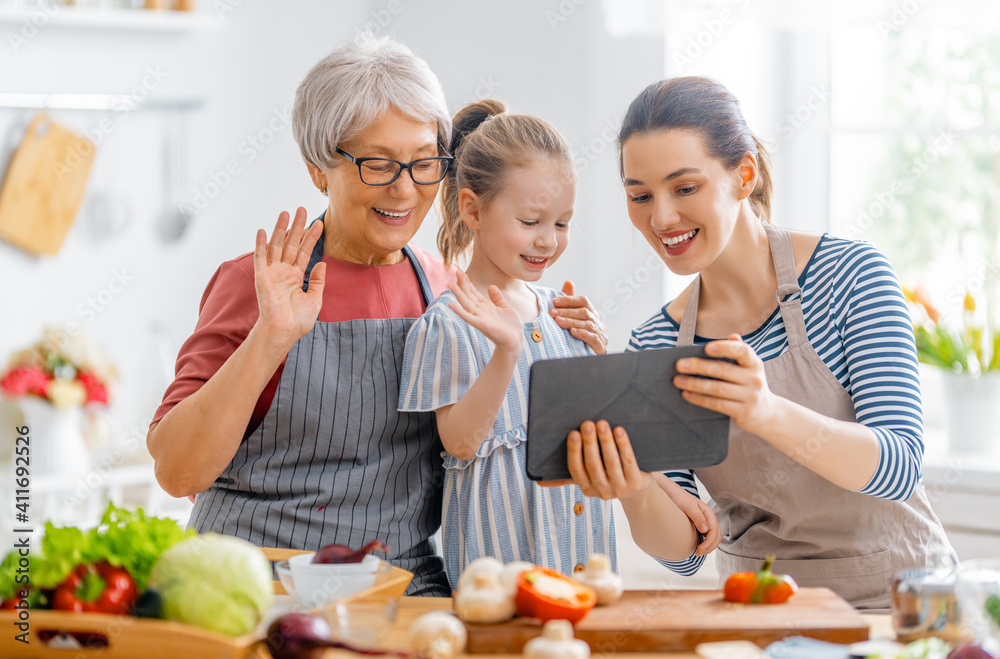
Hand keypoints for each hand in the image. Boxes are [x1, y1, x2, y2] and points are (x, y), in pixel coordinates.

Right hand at [253, 208, 325, 348]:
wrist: (284, 332)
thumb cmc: (298, 321)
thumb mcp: (315, 299)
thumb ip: (318, 280)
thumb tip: (323, 263)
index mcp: (296, 276)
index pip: (305, 252)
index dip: (312, 238)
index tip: (320, 224)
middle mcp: (283, 272)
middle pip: (291, 244)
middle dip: (297, 227)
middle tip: (303, 209)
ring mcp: (272, 273)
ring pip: (277, 246)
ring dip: (280, 229)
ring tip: (286, 213)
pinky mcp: (262, 277)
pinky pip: (260, 258)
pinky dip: (261, 244)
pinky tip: (263, 230)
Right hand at [448, 270, 523, 353]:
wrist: (515, 341)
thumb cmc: (510, 326)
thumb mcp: (505, 307)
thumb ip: (497, 298)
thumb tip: (491, 286)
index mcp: (486, 306)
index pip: (473, 292)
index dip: (467, 282)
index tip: (461, 272)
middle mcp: (480, 311)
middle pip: (468, 295)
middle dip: (462, 284)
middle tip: (455, 271)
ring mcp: (479, 317)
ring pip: (466, 304)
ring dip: (458, 294)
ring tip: (449, 284)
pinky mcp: (481, 325)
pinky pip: (468, 317)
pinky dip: (459, 311)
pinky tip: (451, 304)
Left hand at [550, 280, 607, 353]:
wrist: (587, 361)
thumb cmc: (578, 337)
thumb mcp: (573, 318)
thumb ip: (570, 302)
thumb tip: (568, 282)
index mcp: (592, 314)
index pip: (583, 301)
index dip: (569, 300)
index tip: (554, 301)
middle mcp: (598, 322)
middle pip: (584, 312)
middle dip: (567, 311)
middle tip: (552, 313)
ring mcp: (600, 334)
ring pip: (587, 324)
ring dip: (571, 321)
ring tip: (558, 321)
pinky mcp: (601, 346)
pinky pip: (593, 338)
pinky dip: (583, 334)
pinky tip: (573, 332)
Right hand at [566, 420, 654, 500]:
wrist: (638, 493)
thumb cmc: (608, 478)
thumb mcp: (588, 480)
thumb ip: (566, 477)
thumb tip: (539, 482)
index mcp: (586, 487)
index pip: (576, 469)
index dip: (574, 451)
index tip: (573, 434)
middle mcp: (602, 490)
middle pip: (593, 464)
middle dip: (589, 443)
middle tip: (587, 424)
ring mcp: (619, 487)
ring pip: (611, 462)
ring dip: (605, 441)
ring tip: (602, 423)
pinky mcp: (636, 483)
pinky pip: (628, 460)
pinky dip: (623, 445)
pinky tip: (619, 431)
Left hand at [651, 473, 720, 555]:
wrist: (671, 492)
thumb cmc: (679, 498)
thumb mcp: (688, 507)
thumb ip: (697, 517)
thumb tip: (706, 529)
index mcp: (708, 513)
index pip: (714, 532)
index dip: (708, 544)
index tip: (699, 551)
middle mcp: (708, 518)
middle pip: (716, 536)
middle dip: (709, 547)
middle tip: (698, 554)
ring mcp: (705, 521)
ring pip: (713, 537)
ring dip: (708, 546)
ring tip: (698, 553)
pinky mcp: (699, 524)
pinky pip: (706, 536)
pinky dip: (705, 543)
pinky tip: (697, 546)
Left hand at [674, 334, 777, 435]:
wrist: (767, 414)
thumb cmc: (749, 386)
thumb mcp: (749, 368)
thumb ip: (738, 353)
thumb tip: (732, 335)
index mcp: (754, 364)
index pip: (742, 351)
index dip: (724, 348)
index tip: (706, 348)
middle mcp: (754, 379)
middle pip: (723, 370)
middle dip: (698, 367)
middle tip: (679, 365)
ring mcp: (750, 396)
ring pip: (717, 388)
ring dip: (694, 384)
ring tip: (678, 380)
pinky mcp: (743, 412)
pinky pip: (717, 404)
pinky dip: (699, 399)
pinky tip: (687, 394)